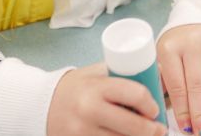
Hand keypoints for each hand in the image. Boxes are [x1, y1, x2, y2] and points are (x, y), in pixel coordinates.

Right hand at [47, 63, 167, 135]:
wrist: (41, 106)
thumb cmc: (74, 88)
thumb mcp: (94, 74)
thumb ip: (121, 72)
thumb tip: (158, 71)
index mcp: (96, 87)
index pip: (135, 94)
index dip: (151, 104)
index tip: (154, 109)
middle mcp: (89, 110)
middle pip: (134, 126)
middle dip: (153, 131)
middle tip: (159, 131)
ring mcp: (82, 132)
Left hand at [157, 24, 200, 134]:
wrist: (197, 17)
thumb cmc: (178, 43)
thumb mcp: (163, 55)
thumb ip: (162, 79)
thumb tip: (161, 109)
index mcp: (169, 48)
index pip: (177, 85)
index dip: (182, 109)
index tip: (185, 126)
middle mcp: (191, 44)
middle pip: (197, 86)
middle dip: (199, 113)